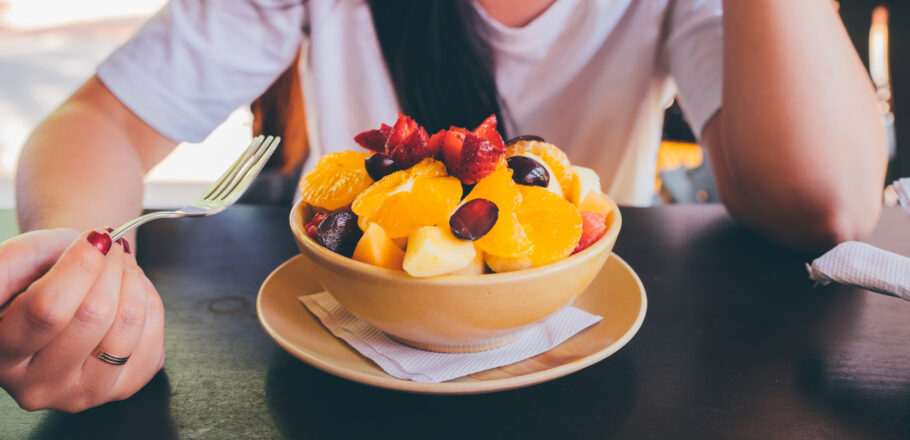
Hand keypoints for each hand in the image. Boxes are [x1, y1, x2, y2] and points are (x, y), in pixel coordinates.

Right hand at [0, 229, 164, 411]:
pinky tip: (129, 294)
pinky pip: (153, 337)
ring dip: (132, 281)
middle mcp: (36, 385)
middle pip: (94, 316)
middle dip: (110, 267)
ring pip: (127, 325)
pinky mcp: (122, 390)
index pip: (49, 310)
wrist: (63, 302)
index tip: (96, 237)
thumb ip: (25, 256)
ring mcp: (82, 394)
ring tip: (120, 266)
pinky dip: (148, 303)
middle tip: (109, 248)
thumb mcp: (19, 261)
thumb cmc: (37, 279)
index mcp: (1, 353)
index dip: (81, 266)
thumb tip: (89, 247)